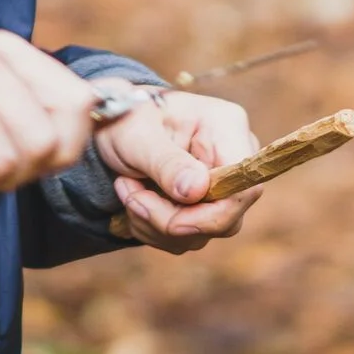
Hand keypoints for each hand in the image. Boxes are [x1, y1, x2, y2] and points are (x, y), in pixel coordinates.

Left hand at [94, 88, 259, 253]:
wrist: (110, 122)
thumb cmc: (124, 118)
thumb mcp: (137, 135)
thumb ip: (167, 162)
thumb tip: (198, 189)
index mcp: (226, 127)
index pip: (243, 187)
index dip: (210, 215)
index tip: (169, 221)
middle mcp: (232, 157)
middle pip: (223, 218)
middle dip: (170, 219)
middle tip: (130, 196)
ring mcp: (220, 183)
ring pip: (202, 233)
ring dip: (154, 224)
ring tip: (127, 189)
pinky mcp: (203, 204)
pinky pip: (187, 236)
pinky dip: (154, 228)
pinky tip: (135, 200)